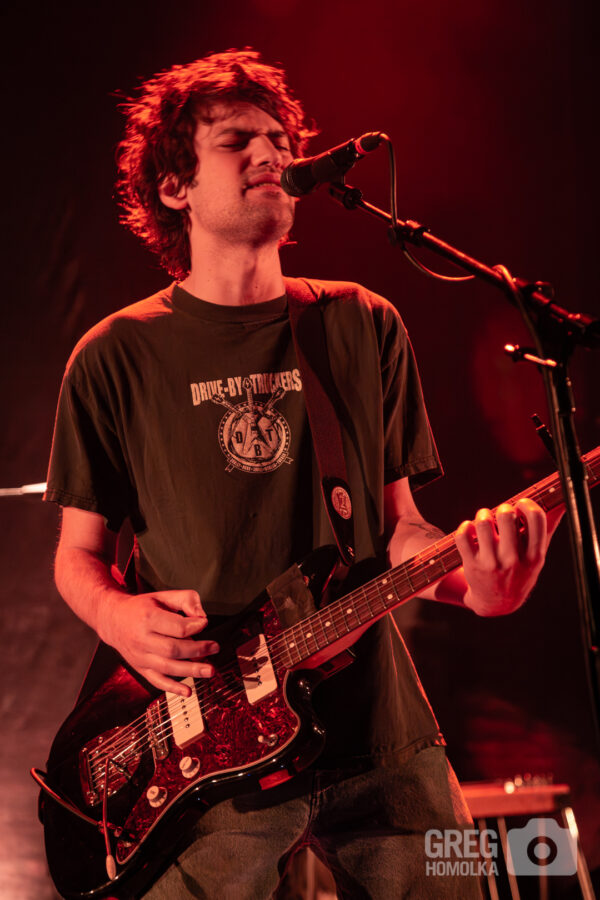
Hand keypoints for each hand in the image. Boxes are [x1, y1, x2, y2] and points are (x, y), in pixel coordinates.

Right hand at [99, 589, 218, 695]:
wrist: (113, 619)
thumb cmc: (142, 607)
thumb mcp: (163, 595)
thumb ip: (186, 600)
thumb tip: (202, 617)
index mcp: (148, 617)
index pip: (177, 627)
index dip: (196, 626)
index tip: (204, 623)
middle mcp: (142, 639)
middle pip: (173, 649)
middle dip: (198, 650)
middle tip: (214, 647)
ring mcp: (140, 656)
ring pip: (167, 668)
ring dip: (191, 670)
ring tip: (210, 670)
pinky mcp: (140, 668)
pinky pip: (156, 681)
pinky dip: (173, 688)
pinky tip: (188, 692)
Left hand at [455, 498, 561, 615]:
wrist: (498, 603)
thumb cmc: (520, 571)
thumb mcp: (537, 555)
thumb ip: (547, 528)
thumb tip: (560, 500)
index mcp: (534, 555)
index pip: (535, 518)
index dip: (526, 504)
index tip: (520, 505)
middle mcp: (514, 560)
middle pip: (506, 515)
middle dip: (503, 507)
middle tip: (501, 513)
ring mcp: (492, 563)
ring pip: (483, 522)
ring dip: (483, 514)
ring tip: (485, 519)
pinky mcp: (472, 565)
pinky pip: (463, 535)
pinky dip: (465, 526)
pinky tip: (471, 530)